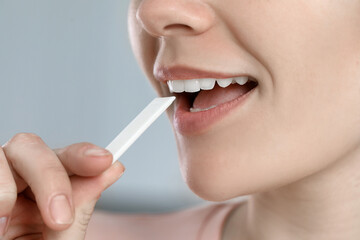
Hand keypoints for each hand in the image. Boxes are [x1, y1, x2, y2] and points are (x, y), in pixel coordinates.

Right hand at [0, 133, 124, 238]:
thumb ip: (80, 208)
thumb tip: (112, 169)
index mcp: (46, 190)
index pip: (66, 159)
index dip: (83, 155)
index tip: (105, 160)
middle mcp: (19, 181)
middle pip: (32, 147)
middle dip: (50, 177)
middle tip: (58, 218)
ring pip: (3, 154)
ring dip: (5, 190)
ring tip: (6, 226)